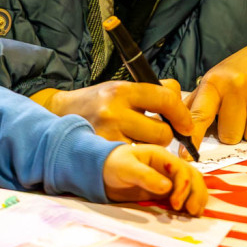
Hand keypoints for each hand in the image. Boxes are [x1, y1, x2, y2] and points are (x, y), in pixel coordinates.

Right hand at [44, 80, 192, 145]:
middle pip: (162, 131)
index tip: (186, 124)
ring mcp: (108, 135)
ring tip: (137, 138)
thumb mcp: (122, 87)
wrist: (60, 115)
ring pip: (150, 149)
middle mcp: (114, 111)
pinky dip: (137, 156)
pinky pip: (136, 159)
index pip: (164, 98)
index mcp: (122, 90)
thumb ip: (152, 91)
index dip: (181, 113)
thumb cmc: (98, 101)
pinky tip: (128, 148)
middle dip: (164, 134)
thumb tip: (179, 97)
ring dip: (151, 147)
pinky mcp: (104, 154)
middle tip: (153, 131)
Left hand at [103, 144, 207, 214]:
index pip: (181, 168)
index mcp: (161, 156)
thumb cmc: (113, 165)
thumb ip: (145, 176)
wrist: (103, 172)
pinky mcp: (166, 191)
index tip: (176, 204)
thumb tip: (167, 187)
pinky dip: (190, 202)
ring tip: (194, 214)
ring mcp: (169, 178)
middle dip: (196, 193)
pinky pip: (184, 195)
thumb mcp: (126, 168)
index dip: (183, 186)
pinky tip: (189, 214)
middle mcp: (168, 166)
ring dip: (197, 198)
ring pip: (192, 185)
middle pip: (192, 176)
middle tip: (191, 211)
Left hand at [187, 40, 246, 149]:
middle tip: (238, 114)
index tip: (186, 155)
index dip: (194, 137)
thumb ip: (195, 105)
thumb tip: (175, 127)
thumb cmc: (238, 73)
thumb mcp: (214, 81)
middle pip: (230, 136)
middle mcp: (237, 84)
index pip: (201, 115)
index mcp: (215, 82)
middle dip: (233, 132)